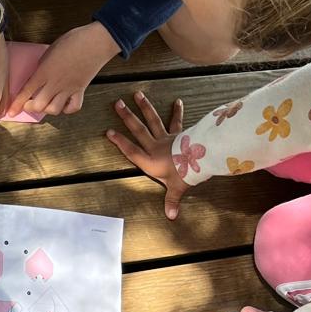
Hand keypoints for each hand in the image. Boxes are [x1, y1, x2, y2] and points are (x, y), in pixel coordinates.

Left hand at [6, 22, 116, 117]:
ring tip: (46, 103)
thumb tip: (38, 75)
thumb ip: (42, 65)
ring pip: (55, 109)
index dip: (17, 104)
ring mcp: (69, 88)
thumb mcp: (50, 50)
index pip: (26, 91)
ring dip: (48, 109)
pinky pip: (73, 107)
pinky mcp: (80, 90)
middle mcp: (55, 83)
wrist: (96, 41)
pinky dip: (67, 109)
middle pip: (39, 105)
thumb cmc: (74, 40)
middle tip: (28, 104)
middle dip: (30, 108)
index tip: (11, 112)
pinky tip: (64, 104)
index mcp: (45, 71)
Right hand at [106, 91, 189, 218]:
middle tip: (118, 103)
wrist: (201, 158)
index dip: (119, 142)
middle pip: (138, 129)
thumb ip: (172, 201)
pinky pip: (176, 122)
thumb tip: (171, 217)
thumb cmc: (186, 174)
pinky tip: (178, 101)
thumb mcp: (176, 189)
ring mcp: (167, 138)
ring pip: (153, 120)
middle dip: (127, 117)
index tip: (109, 132)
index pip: (130, 150)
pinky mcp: (179, 134)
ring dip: (145, 107)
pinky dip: (177, 112)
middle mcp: (155, 146)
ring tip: (138, 94)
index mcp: (150, 160)